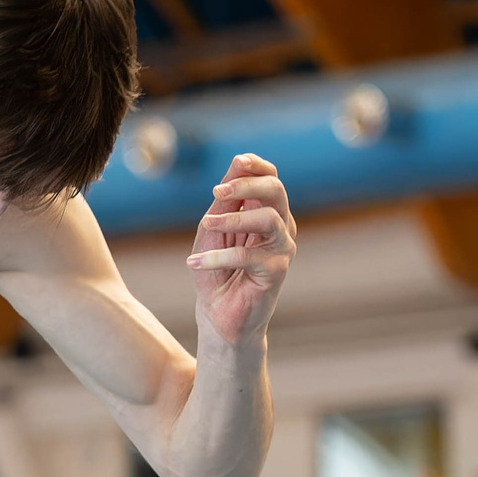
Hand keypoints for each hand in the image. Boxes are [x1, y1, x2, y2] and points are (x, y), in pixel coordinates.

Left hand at [186, 152, 291, 346]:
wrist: (218, 315)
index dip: (256, 165)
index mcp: (265, 211)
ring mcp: (282, 248)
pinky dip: (218, 256)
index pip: (270, 177)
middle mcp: (279, 226)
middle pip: (276, 190)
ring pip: (269, 218)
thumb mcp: (212, 229)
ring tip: (207, 226)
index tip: (237, 162)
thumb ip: (224, 200)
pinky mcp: (277, 271)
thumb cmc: (215, 271)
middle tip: (217, 193)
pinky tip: (195, 263)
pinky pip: (249, 255)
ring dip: (233, 218)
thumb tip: (237, 164)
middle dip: (246, 185)